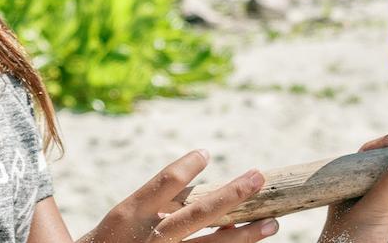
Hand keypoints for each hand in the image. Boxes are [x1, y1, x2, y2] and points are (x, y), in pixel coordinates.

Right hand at [81, 150, 279, 242]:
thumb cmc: (115, 239)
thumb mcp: (126, 216)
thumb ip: (159, 202)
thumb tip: (204, 186)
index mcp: (132, 213)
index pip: (163, 183)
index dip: (187, 166)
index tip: (206, 153)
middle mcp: (150, 236)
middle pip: (198, 214)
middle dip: (231, 195)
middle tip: (258, 177)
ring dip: (245, 236)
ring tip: (272, 224)